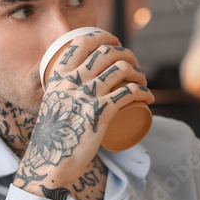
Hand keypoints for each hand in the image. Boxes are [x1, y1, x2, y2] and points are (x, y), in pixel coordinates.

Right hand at [14, 30, 154, 196]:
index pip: (82, 42)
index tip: (116, 42)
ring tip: (143, 82)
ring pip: (121, 70)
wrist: (50, 162)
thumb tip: (75, 86)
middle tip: (134, 66)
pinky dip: (143, 92)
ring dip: (139, 73)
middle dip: (127, 54)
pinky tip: (149, 97)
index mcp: (59, 76)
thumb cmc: (53, 137)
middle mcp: (73, 81)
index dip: (103, 37)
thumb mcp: (53, 104)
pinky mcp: (101, 113)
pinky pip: (129, 93)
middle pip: (107, 53)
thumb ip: (62, 92)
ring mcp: (88, 96)